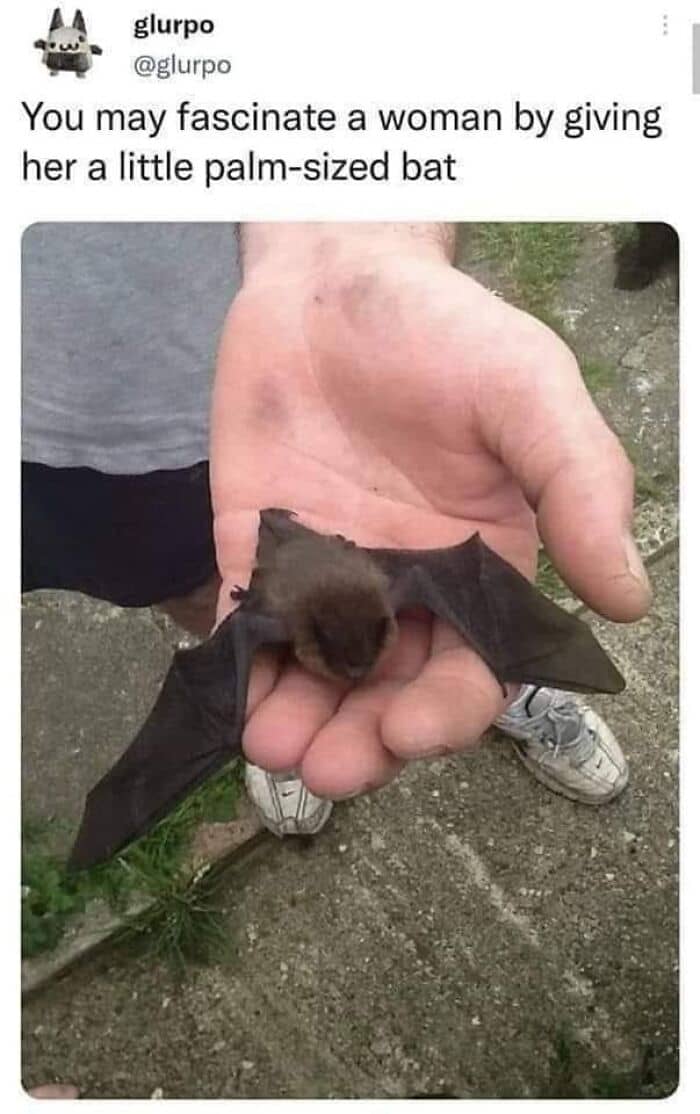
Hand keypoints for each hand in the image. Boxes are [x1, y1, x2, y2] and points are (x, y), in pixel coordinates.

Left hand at [210, 224, 649, 797]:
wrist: (332, 278)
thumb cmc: (445, 332)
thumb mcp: (530, 393)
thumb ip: (579, 486)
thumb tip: (628, 599)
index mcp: (480, 568)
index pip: (472, 667)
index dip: (447, 712)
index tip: (411, 733)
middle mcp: (406, 587)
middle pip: (390, 690)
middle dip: (363, 741)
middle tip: (328, 770)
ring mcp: (326, 575)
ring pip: (317, 675)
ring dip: (297, 721)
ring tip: (272, 750)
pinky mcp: (257, 552)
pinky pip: (248, 625)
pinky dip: (239, 668)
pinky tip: (231, 696)